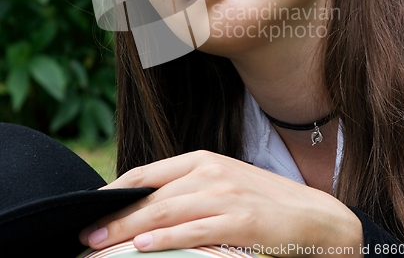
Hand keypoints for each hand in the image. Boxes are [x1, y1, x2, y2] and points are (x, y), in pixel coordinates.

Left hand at [79, 151, 362, 255]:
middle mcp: (210, 172)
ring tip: (100, 246)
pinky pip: (195, 230)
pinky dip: (165, 239)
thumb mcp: (222, 183)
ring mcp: (225, 195)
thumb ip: (188, 188)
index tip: (93, 207)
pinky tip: (142, 247)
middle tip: (86, 235)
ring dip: (129, 230)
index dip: (117, 190)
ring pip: (166, 211)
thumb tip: (149, 204)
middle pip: (151, 194)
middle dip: (115, 215)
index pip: (148, 172)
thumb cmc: (262, 200)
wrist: (313, 215)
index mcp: (203, 160)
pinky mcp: (241, 221)